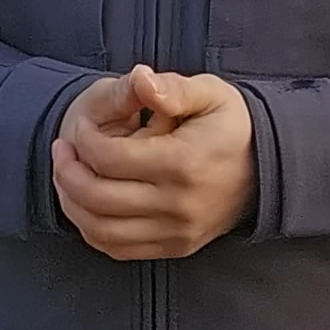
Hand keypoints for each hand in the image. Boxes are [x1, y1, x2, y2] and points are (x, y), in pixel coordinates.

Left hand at [52, 65, 255, 260]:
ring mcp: (177, 232)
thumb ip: (172, 88)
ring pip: (101, 230)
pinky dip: (91, 228)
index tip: (80, 127)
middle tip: (62, 150)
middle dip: (66, 172)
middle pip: (97, 198)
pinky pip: (118, 249)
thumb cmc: (231, 125)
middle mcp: (179, 204)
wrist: (267, 168)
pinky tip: (86, 203)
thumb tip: (140, 81)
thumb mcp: (210, 93)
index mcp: (184, 162)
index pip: (110, 159)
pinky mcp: (176, 247)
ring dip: (71, 202)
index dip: (84, 140)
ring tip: (67, 175)